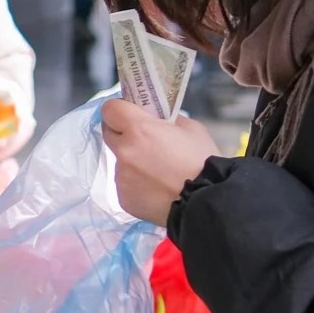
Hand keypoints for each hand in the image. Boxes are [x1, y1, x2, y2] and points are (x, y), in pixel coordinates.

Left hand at [100, 100, 220, 225]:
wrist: (204, 202)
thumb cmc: (202, 162)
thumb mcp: (191, 129)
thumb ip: (168, 121)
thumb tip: (157, 120)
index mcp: (139, 130)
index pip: (110, 109)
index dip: (118, 109)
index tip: (128, 113)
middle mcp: (124, 152)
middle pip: (109, 134)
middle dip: (122, 133)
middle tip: (143, 140)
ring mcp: (121, 177)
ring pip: (119, 162)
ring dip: (132, 162)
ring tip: (158, 172)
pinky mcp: (123, 198)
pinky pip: (125, 184)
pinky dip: (137, 184)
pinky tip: (156, 189)